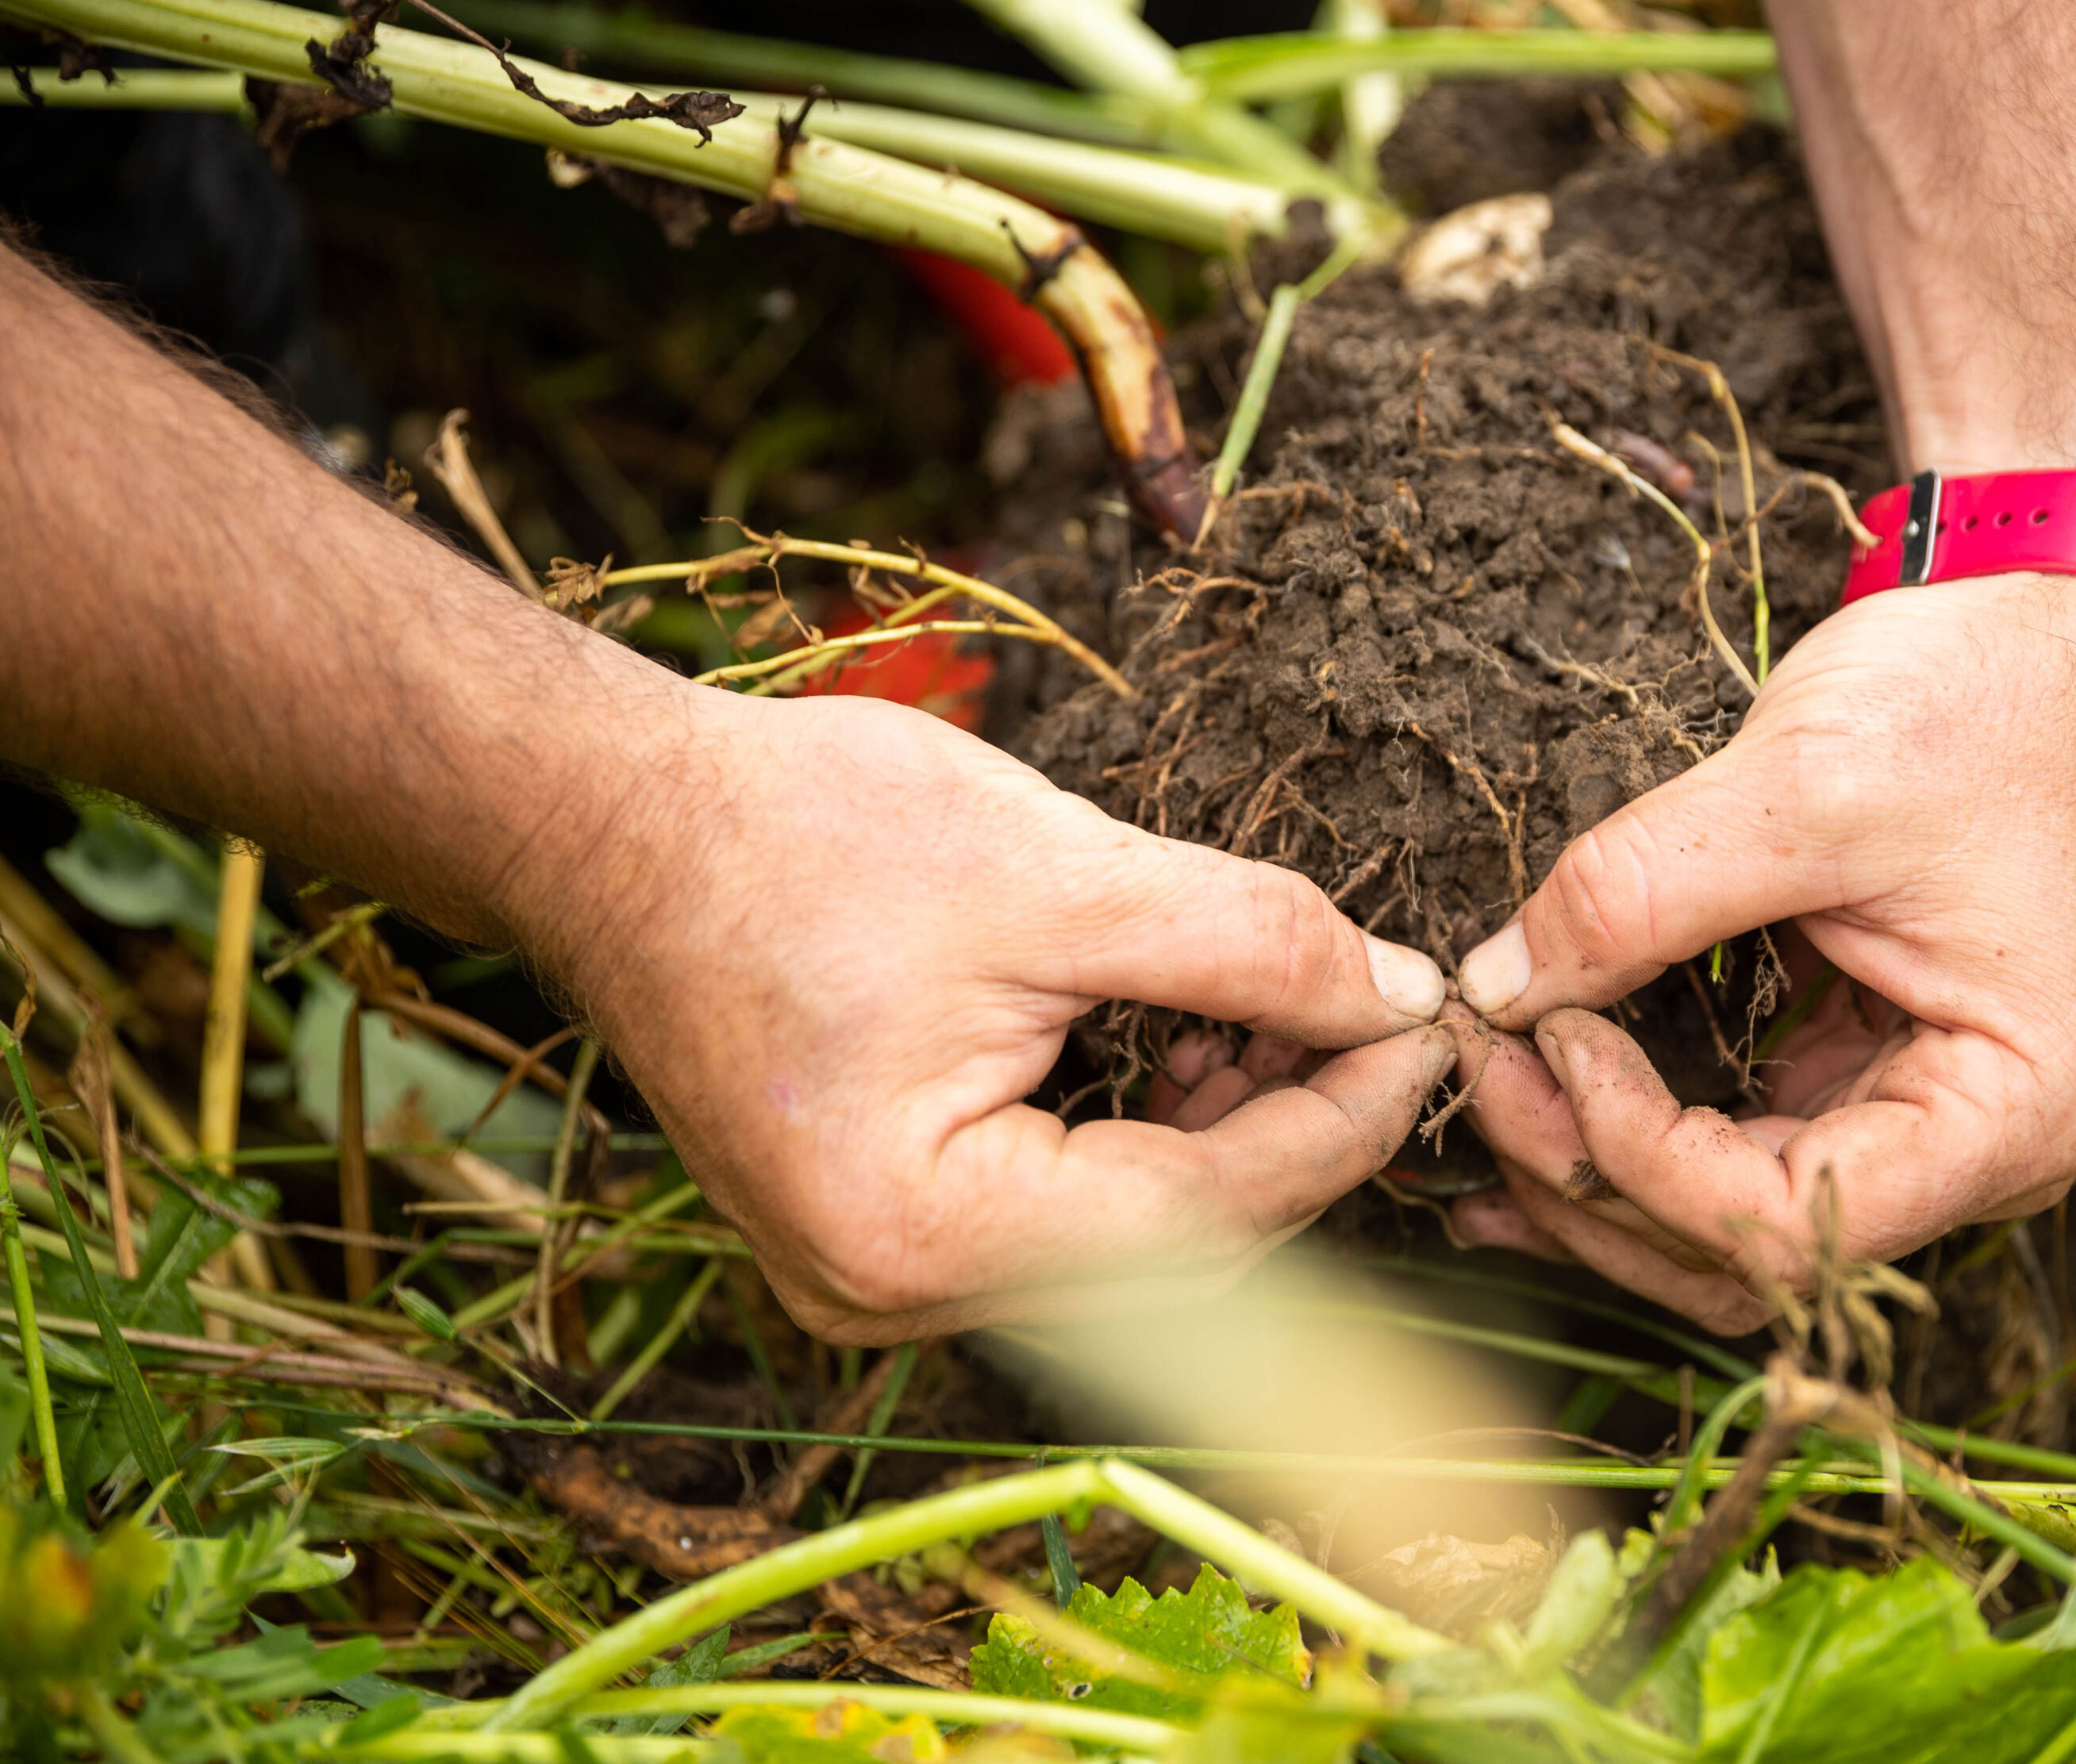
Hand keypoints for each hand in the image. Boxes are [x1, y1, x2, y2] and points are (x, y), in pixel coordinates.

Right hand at [525, 691, 1455, 1343]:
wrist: (607, 823)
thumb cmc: (795, 835)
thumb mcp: (1056, 873)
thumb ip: (1245, 941)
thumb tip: (1396, 995)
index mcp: (920, 1234)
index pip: (1204, 1211)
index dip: (1339, 1119)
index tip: (1426, 1029)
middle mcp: (889, 1294)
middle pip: (1171, 1250)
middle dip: (1289, 1132)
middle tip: (1372, 1014)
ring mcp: (873, 1275)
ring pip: (1123, 1238)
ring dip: (1221, 1135)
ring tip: (1276, 1012)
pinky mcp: (878, 1227)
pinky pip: (1056, 1214)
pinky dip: (1140, 1138)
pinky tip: (1187, 1048)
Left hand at [1444, 572, 2075, 1327]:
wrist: (2070, 617)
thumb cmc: (1993, 696)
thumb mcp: (1808, 784)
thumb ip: (1640, 895)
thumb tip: (1493, 989)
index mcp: (2011, 1116)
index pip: (1787, 1226)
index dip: (1638, 1157)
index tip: (1545, 1035)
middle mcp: (1979, 1152)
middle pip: (1749, 1253)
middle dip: (1594, 1179)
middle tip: (1474, 1072)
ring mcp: (1920, 1114)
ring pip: (1729, 1219)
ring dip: (1597, 1176)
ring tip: (1479, 1104)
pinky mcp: (1864, 1063)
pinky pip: (1736, 1140)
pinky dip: (1632, 1130)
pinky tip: (1535, 1099)